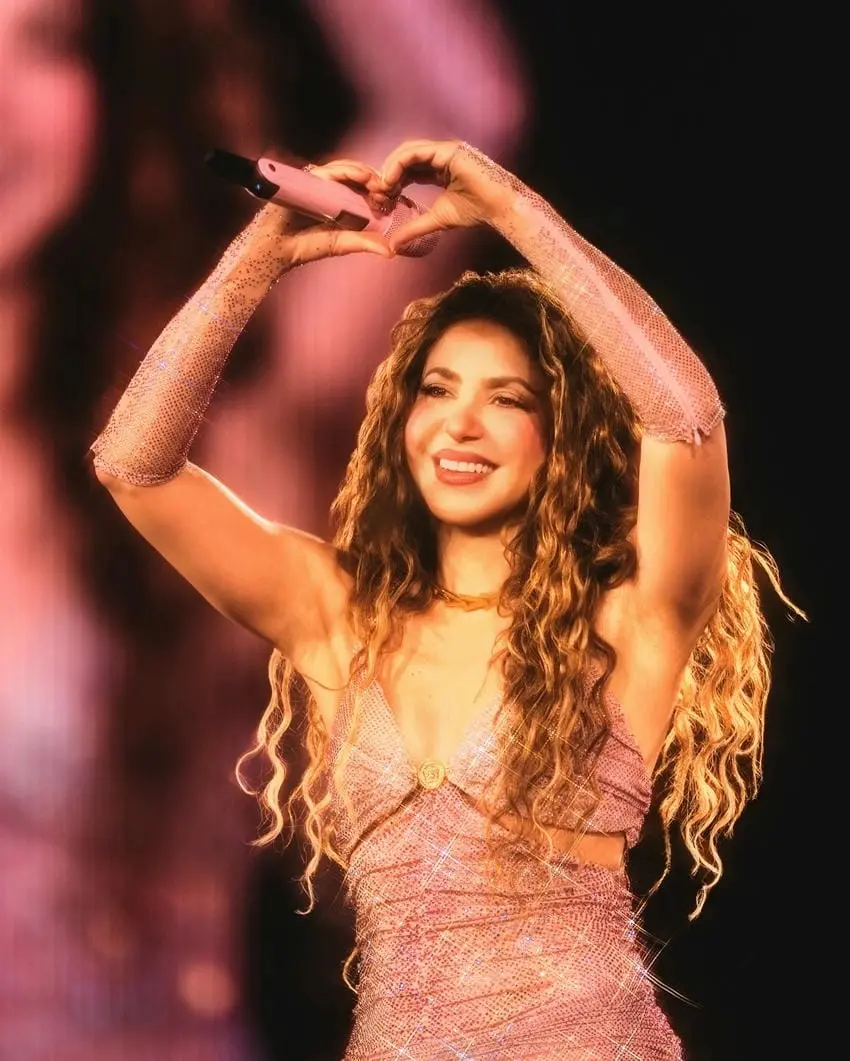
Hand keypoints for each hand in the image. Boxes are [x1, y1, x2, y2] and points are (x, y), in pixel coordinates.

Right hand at [249, 158, 393, 266]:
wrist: (278, 247)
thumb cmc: (307, 246)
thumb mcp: (342, 244)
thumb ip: (365, 243)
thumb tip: (391, 252)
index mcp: (341, 200)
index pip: (364, 188)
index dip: (380, 190)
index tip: (394, 199)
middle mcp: (331, 188)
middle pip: (358, 175)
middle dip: (376, 179)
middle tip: (389, 190)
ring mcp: (319, 181)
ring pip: (347, 169)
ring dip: (364, 174)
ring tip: (378, 185)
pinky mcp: (307, 178)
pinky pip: (329, 170)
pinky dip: (346, 172)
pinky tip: (361, 177)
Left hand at [375, 139, 515, 252]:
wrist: (496, 207)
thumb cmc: (474, 212)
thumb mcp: (436, 220)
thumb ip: (414, 229)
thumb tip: (393, 246)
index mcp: (437, 169)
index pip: (407, 170)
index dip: (392, 183)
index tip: (382, 201)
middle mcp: (439, 156)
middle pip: (404, 159)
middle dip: (388, 174)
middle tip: (377, 194)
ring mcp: (443, 150)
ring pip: (407, 152)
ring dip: (390, 168)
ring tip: (381, 187)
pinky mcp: (446, 149)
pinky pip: (416, 152)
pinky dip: (400, 163)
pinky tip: (390, 180)